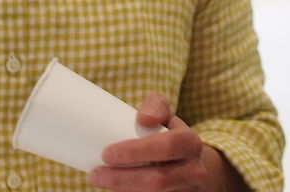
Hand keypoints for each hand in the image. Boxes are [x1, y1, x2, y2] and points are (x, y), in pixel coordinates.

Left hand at [91, 92, 239, 191]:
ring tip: (100, 181)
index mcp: (190, 143)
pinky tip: (116, 191)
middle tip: (96, 174)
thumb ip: (155, 106)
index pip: (166, 146)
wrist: (189, 166)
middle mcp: (193, 171)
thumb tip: (144, 118)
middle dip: (122, 179)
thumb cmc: (169, 135)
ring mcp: (187, 191)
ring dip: (123, 191)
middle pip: (157, 180)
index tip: (107, 153)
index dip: (136, 152)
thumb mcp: (167, 116)